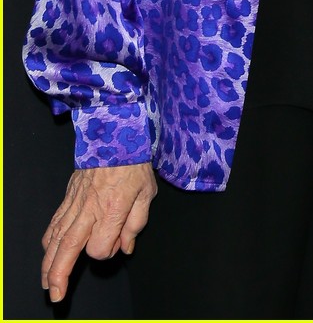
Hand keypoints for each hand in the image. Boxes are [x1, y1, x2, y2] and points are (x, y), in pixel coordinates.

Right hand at [41, 163, 156, 301]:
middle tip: (56, 294)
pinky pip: (54, 223)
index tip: (117, 242)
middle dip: (60, 274)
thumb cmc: (134, 164)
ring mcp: (75, 203)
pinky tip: (48, 253)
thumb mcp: (147, 192)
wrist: (115, 135)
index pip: (100, 248)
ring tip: (48, 282)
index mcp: (112, 209)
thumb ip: (136, 223)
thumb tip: (125, 248)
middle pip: (69, 249)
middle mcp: (90, 209)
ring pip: (56, 239)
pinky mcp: (67, 197)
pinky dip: (49, 241)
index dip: (108, 251)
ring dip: (49, 263)